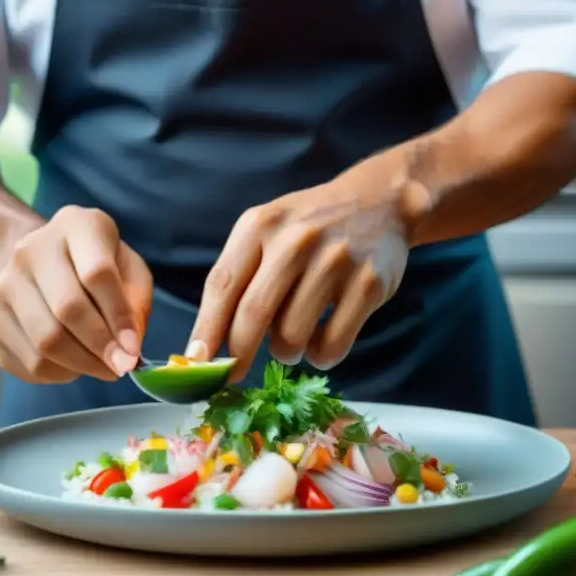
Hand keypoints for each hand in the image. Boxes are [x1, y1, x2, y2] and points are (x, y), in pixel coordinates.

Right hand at [0, 206, 152, 383]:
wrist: (42, 264)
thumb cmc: (97, 266)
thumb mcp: (129, 270)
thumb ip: (136, 304)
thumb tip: (128, 347)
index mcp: (74, 226)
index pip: (97, 273)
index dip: (118, 316)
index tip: (133, 349)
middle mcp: (30, 251)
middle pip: (67, 309)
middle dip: (101, 346)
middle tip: (121, 365)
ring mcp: (5, 286)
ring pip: (45, 341)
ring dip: (82, 364)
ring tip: (102, 366)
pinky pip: (30, 362)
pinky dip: (60, 373)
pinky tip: (74, 364)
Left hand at [188, 154, 412, 379]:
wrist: (379, 202)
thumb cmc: (309, 228)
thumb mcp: (267, 231)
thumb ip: (238, 277)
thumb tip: (205, 346)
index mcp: (260, 225)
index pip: (222, 284)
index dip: (206, 329)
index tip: (196, 363)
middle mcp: (296, 240)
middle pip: (254, 314)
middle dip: (239, 353)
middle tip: (234, 372)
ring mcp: (335, 261)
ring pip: (292, 335)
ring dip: (285, 353)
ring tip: (290, 342)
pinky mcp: (368, 283)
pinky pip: (332, 344)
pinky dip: (321, 356)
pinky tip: (321, 342)